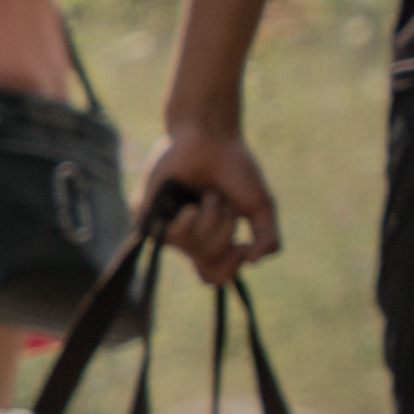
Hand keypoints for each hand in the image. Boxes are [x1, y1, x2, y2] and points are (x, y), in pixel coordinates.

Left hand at [144, 128, 280, 286]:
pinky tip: (189, 201)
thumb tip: (251, 261)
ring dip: (212, 218)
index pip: (214, 276)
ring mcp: (165, 227)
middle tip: (222, 203)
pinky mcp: (146, 216)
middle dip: (225, 232)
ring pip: (193, 249)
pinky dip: (190, 218)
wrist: (212, 138)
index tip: (241, 246)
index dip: (230, 269)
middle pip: (208, 264)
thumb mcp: (260, 207)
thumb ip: (268, 239)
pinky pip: (170, 236)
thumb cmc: (235, 169)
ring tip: (207, 194)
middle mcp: (186, 238)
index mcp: (210, 239)